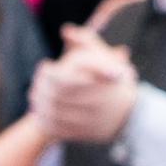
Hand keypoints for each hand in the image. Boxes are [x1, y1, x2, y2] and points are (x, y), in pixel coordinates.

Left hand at [30, 26, 137, 147]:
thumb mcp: (107, 58)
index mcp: (102, 82)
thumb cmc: (114, 80)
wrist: (132, 115)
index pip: (66, 79)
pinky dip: (45, 121)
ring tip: (34, 96)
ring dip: (40, 104)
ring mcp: (92, 121)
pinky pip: (59, 130)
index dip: (49, 73)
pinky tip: (38, 113)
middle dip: (42, 88)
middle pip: (58, 96)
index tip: (44, 66)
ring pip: (56, 113)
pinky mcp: (87, 135)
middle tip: (36, 83)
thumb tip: (66, 30)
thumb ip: (87, 41)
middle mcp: (98, 103)